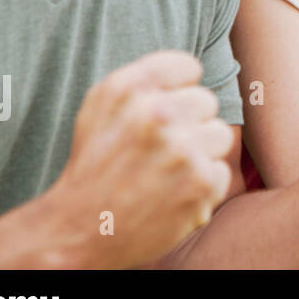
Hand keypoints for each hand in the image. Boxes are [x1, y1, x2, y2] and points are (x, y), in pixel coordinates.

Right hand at [47, 51, 234, 267]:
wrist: (78, 231)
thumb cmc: (94, 164)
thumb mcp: (101, 106)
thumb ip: (145, 79)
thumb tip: (192, 69)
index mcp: (129, 87)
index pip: (188, 66)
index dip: (177, 91)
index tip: (159, 113)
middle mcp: (156, 113)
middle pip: (206, 101)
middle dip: (189, 123)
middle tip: (159, 149)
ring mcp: (181, 149)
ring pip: (220, 135)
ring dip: (200, 154)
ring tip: (166, 172)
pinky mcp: (200, 183)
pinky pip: (221, 172)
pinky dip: (202, 188)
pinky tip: (171, 195)